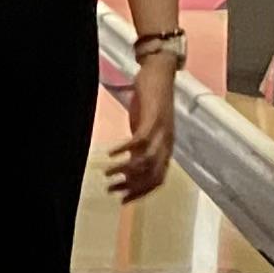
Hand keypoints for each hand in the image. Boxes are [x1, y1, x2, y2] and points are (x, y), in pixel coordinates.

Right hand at [101, 53, 176, 201]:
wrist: (160, 72)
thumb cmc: (152, 100)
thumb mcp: (146, 129)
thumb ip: (141, 148)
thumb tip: (129, 167)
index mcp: (166, 149)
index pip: (158, 181)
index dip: (141, 193)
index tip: (123, 200)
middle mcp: (166, 143)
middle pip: (152, 175)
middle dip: (131, 187)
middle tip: (111, 190)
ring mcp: (160, 131)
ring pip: (146, 161)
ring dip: (125, 170)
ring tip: (107, 174)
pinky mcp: (152, 118)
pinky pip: (138, 141)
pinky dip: (123, 149)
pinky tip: (110, 153)